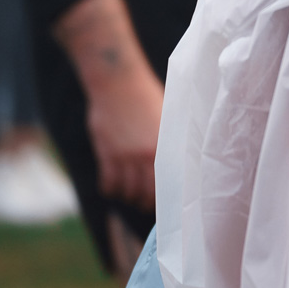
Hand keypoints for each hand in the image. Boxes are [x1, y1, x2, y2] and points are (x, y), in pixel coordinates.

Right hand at [86, 67, 163, 209]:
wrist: (118, 82)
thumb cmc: (146, 95)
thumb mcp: (166, 116)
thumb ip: (170, 137)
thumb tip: (181, 153)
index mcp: (165, 146)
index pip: (170, 181)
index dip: (169, 195)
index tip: (170, 202)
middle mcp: (147, 155)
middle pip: (148, 191)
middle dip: (148, 202)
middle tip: (148, 204)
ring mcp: (125, 156)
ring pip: (128, 190)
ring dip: (129, 197)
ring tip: (131, 197)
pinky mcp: (107, 154)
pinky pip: (108, 182)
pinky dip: (110, 189)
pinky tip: (112, 189)